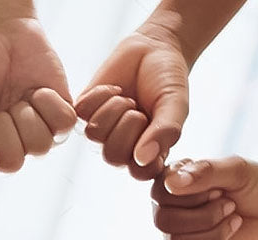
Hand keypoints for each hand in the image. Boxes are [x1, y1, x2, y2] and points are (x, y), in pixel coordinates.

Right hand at [0, 15, 75, 177]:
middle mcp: (5, 152)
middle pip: (11, 163)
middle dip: (1, 128)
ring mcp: (34, 138)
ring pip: (39, 147)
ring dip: (25, 115)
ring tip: (15, 98)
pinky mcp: (60, 121)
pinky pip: (62, 126)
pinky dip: (48, 103)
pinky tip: (35, 92)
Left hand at [75, 28, 188, 179]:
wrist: (152, 49)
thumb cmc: (167, 82)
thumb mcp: (175, 106)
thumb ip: (166, 132)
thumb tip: (142, 159)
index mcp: (146, 157)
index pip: (139, 173)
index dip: (146, 148)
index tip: (156, 124)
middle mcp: (121, 150)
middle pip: (112, 156)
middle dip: (129, 124)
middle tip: (139, 108)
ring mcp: (100, 133)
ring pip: (95, 134)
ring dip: (115, 108)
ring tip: (128, 99)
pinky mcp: (83, 113)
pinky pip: (82, 112)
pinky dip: (100, 95)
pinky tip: (113, 90)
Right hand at [152, 156, 257, 239]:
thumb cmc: (254, 182)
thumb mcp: (236, 169)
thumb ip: (205, 171)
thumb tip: (171, 183)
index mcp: (170, 180)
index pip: (159, 194)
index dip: (191, 197)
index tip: (218, 189)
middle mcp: (165, 206)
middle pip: (164, 221)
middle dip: (205, 216)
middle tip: (229, 205)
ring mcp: (174, 231)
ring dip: (213, 233)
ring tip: (232, 217)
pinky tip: (228, 232)